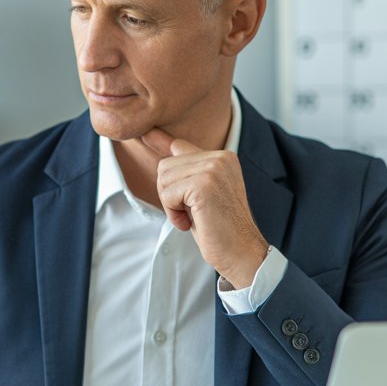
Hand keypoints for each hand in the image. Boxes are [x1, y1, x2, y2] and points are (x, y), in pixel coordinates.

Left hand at [140, 127, 268, 288]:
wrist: (242, 253)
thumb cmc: (219, 228)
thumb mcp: (202, 193)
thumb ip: (187, 170)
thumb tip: (153, 140)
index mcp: (223, 157)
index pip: (180, 145)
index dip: (158, 141)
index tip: (144, 133)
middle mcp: (220, 157)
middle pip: (165, 166)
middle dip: (169, 194)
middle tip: (190, 213)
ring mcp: (213, 169)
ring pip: (164, 178)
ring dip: (171, 204)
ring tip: (193, 217)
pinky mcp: (204, 184)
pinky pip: (168, 194)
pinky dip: (173, 212)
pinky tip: (191, 222)